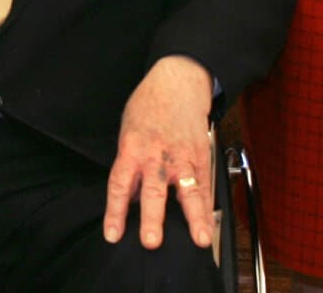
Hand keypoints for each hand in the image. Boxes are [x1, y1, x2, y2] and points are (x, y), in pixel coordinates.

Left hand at [104, 55, 215, 250]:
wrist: (177, 82)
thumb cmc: (148, 105)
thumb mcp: (128, 129)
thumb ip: (129, 163)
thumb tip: (132, 197)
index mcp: (132, 148)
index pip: (120, 184)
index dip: (116, 211)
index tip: (113, 234)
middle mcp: (156, 156)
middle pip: (153, 190)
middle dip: (153, 217)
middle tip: (151, 241)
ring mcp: (181, 157)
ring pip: (188, 191)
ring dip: (193, 217)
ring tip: (199, 239)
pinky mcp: (201, 156)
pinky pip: (205, 185)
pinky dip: (208, 208)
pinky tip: (210, 227)